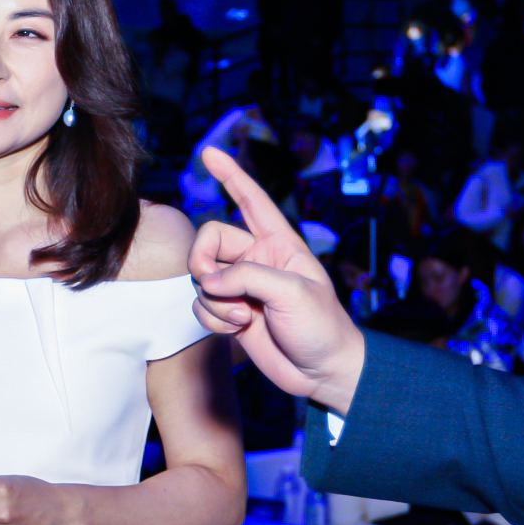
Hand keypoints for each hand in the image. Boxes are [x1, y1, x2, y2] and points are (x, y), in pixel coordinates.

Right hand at [191, 146, 365, 414]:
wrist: (322, 372)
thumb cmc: (321, 327)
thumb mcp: (293, 293)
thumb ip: (247, 276)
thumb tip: (208, 280)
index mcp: (280, 243)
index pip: (252, 200)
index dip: (231, 175)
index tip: (210, 152)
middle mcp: (256, 259)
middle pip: (209, 241)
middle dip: (203, 261)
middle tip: (215, 283)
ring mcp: (241, 287)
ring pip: (201, 278)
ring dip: (215, 300)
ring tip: (243, 317)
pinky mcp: (230, 312)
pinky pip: (201, 305)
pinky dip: (212, 318)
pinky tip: (237, 328)